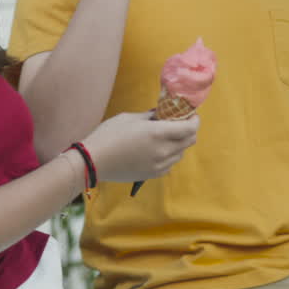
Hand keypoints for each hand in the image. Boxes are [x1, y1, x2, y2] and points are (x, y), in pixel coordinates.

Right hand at [84, 111, 198, 183]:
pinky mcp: (152, 174)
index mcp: (158, 133)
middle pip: (189, 141)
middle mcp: (163, 151)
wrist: (94, 161)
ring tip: (166, 136)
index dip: (194, 120)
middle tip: (180, 123)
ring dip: (179, 144)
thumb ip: (151, 116)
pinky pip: (170, 164)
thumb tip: (162, 113)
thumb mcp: (130, 118)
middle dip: (189, 130)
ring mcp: (159, 165)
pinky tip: (157, 149)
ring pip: (180, 154)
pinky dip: (169, 155)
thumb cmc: (109, 135)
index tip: (191, 115)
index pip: (190, 128)